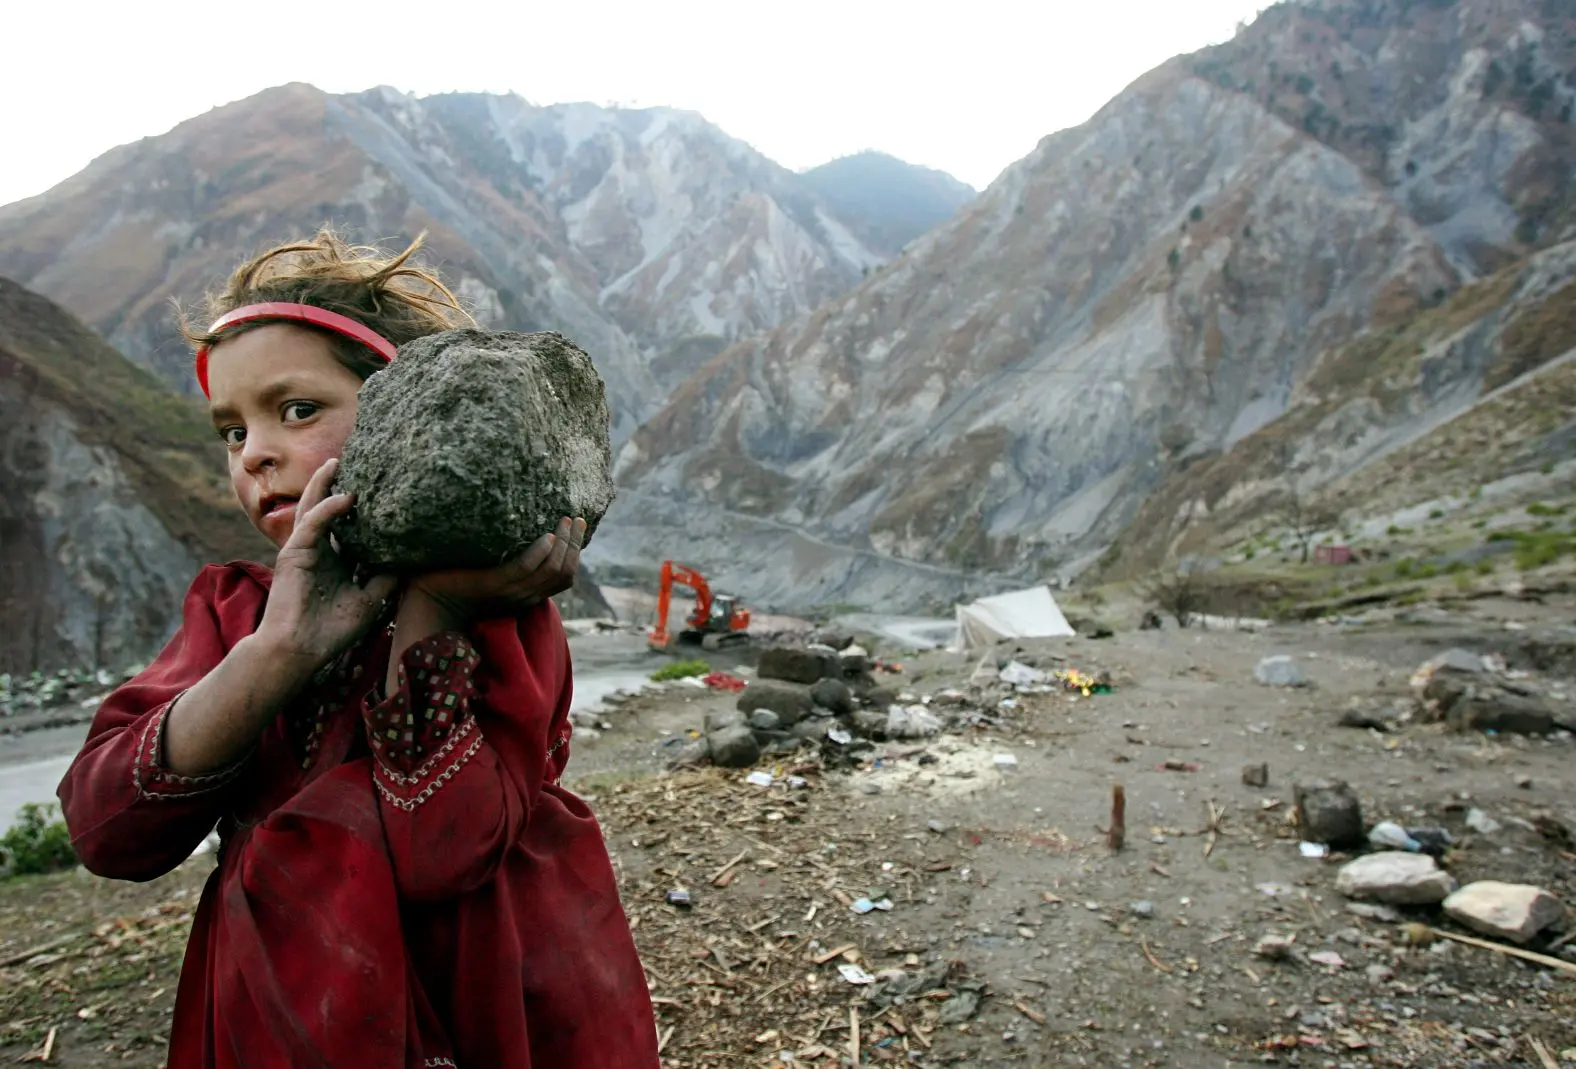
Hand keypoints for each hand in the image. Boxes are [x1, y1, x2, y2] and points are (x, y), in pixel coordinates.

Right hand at [255, 459, 398, 671]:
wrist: (299, 651)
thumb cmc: (330, 632)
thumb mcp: (369, 601)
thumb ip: (384, 579)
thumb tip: (409, 561)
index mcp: (335, 562)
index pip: (349, 528)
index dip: (362, 510)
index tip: (380, 489)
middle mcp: (319, 552)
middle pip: (328, 511)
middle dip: (338, 486)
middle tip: (355, 463)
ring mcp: (304, 550)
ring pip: (313, 508)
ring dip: (324, 484)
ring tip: (336, 461)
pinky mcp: (294, 553)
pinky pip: (312, 523)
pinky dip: (328, 509)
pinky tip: (346, 497)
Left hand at [410, 517, 585, 624]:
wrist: (427, 602)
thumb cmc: (456, 583)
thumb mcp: (492, 574)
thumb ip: (510, 563)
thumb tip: (526, 533)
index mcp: (527, 596)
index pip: (563, 578)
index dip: (575, 554)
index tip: (577, 528)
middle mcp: (523, 597)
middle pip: (563, 572)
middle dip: (575, 544)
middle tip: (577, 520)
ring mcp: (509, 592)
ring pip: (550, 570)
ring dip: (563, 544)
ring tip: (564, 522)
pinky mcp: (492, 585)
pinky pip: (524, 569)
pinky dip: (539, 553)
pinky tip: (544, 536)